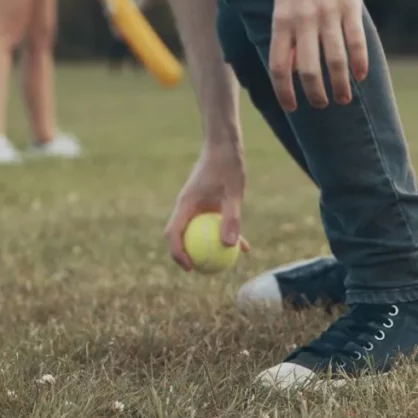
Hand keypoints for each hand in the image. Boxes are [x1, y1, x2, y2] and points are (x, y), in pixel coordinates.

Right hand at [164, 143, 248, 271]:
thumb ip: (231, 219)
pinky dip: (224, 236)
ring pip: (197, 233)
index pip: (173, 233)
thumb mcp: (233, 193)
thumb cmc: (227, 166)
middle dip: (187, 256)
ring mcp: (196, 206)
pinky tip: (243, 247)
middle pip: (180, 237)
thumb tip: (229, 246)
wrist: (225, 146)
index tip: (190, 268)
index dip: (177, 253)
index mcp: (185, 205)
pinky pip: (213, 225)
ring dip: (206, 248)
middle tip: (201, 271)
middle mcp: (187, 207)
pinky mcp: (208, 204)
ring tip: (221, 265)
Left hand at [269, 0, 367, 111]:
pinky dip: (360, 64)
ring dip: (340, 86)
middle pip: (308, 71)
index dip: (285, 92)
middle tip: (322, 104)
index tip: (292, 107)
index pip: (279, 67)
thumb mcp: (282, 3)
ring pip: (335, 61)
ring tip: (343, 98)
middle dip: (316, 95)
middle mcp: (303, 19)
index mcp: (281, 20)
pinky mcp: (350, 5)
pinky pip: (356, 42)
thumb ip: (286, 36)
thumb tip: (291, 72)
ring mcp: (328, 13)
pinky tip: (361, 76)